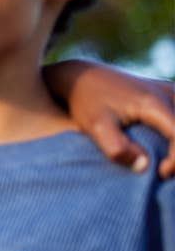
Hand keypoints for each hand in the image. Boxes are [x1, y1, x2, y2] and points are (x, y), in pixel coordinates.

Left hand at [47, 60, 174, 177]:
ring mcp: (172, 91)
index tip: (159, 173)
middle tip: (162, 171)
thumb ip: (117, 148)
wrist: (83, 77)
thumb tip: (144, 166)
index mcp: (153, 103)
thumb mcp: (95, 127)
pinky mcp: (171, 93)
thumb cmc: (87, 102)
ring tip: (165, 162)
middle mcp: (169, 93)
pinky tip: (165, 148)